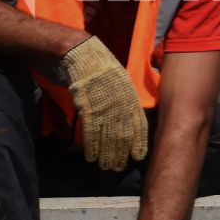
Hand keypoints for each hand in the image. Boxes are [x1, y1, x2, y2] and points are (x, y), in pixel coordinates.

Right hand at [52, 36, 148, 172]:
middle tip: (119, 167)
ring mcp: (103, 104)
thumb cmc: (98, 65)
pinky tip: (91, 157)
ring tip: (106, 167)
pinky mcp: (87, 105)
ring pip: (107, 135)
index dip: (138, 141)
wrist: (80, 51)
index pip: (137, 123)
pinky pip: (90, 130)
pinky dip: (91, 145)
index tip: (138, 156)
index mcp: (129, 94)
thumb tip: (128, 113)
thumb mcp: (118, 78)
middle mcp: (119, 101)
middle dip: (121, 153)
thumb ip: (123, 96)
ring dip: (107, 154)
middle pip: (122, 133)